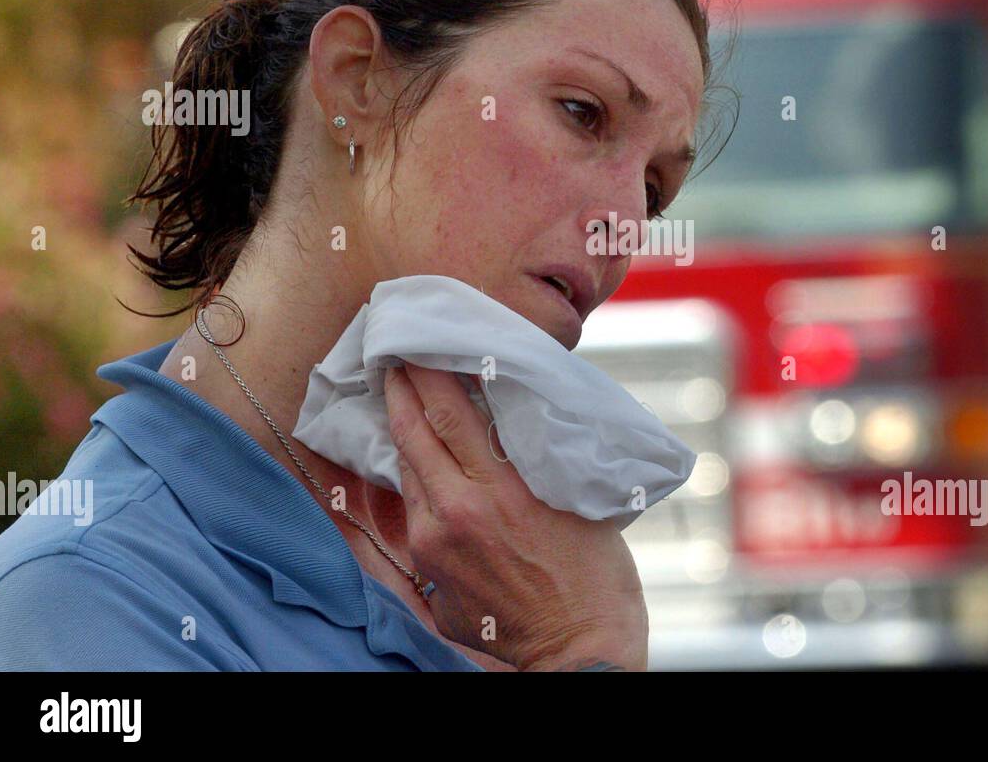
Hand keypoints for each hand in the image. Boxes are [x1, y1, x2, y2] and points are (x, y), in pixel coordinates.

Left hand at [383, 363, 647, 670]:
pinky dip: (415, 474)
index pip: (451, 412)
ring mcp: (437, 544)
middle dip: (401, 387)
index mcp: (501, 490)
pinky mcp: (429, 570)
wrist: (581, 648)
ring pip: (409, 469)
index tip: (418, 339)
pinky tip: (419, 456)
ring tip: (401, 393)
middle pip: (415, 433)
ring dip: (404, 428)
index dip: (428, 371)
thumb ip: (534, 456)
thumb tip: (509, 411)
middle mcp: (458, 512)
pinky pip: (415, 507)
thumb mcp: (576, 496)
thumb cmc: (595, 571)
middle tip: (391, 352)